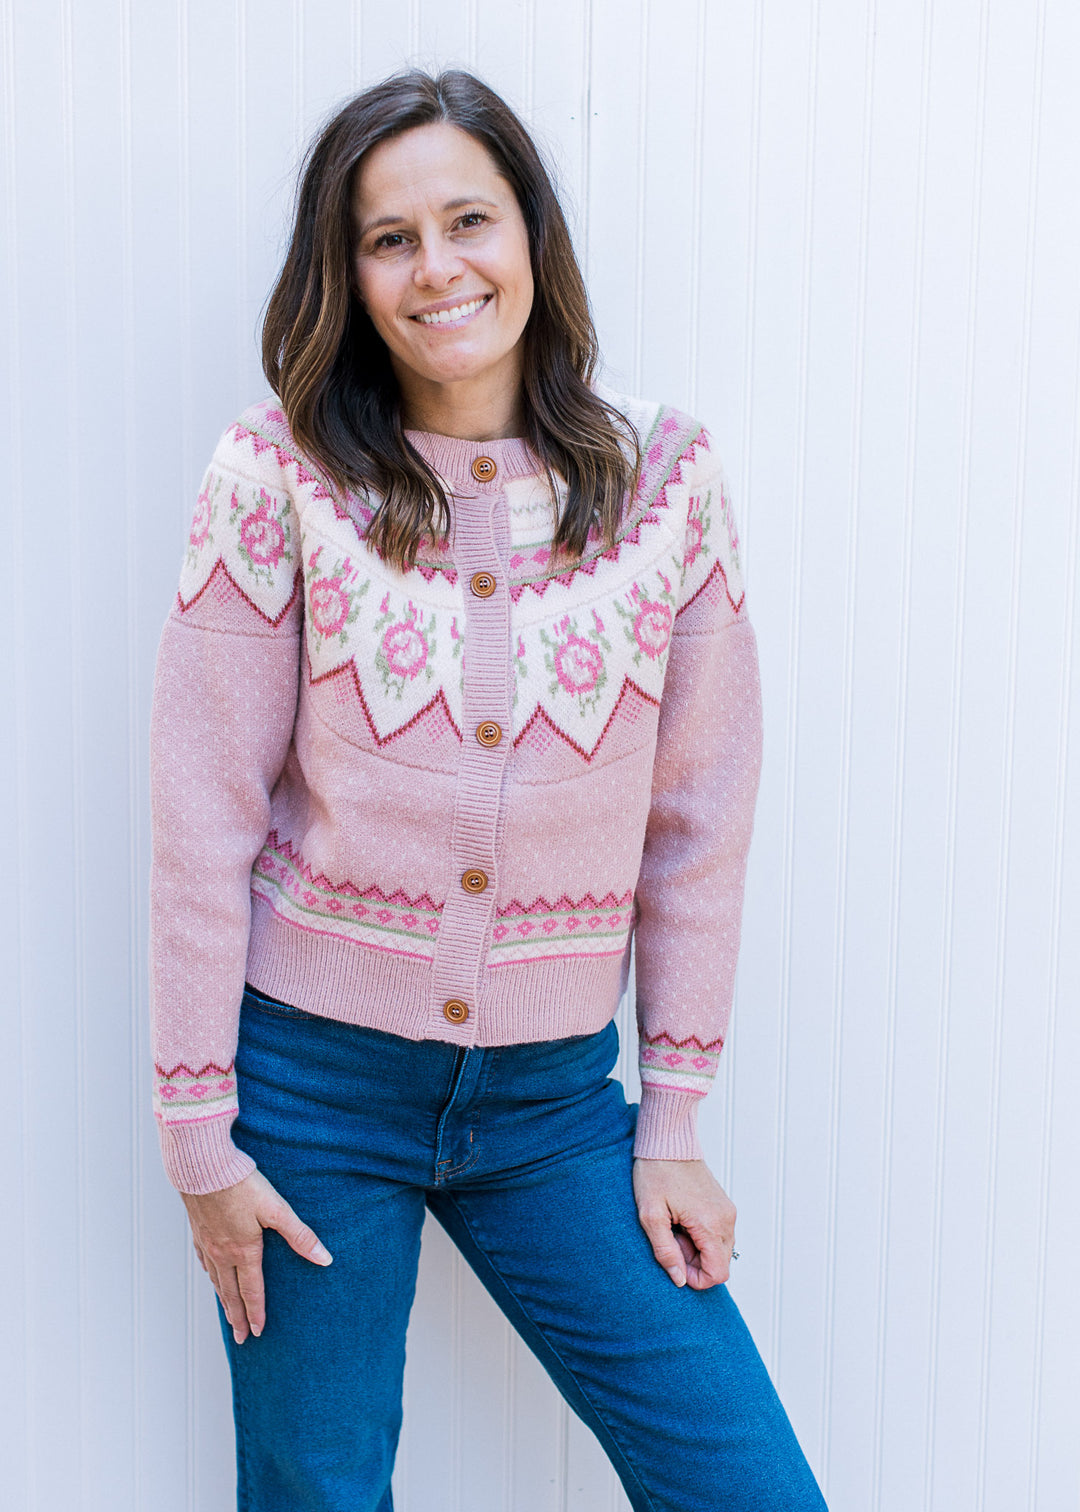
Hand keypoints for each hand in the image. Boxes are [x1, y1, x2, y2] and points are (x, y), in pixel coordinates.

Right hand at [181, 1169, 331, 1342]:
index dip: (257, 1313)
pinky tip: (212, 1274)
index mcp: (244, 1250)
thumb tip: (324, 1258)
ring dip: (223, 1300)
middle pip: (231, 1293)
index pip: (252, 1290)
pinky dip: (210, 1275)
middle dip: (237, 1317)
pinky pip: (204, 1261)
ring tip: (228, 1314)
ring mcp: (207, 1243)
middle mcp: (223, 1252)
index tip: (258, 1333)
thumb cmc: (241, 1184)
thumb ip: (300, 1235)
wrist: (202, 1166)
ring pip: (216, 1280)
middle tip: (240, 1338)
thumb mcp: (276, 1209)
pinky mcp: (198, 1230)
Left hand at [632, 1157, 735, 1289]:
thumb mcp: (651, 1215)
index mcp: (710, 1223)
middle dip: (695, 1263)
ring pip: (719, 1250)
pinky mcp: (723, 1205)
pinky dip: (701, 1236)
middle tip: (671, 1240)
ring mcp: (727, 1211)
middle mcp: (726, 1218)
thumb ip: (665, 1251)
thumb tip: (680, 1279)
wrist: (668, 1141)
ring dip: (697, 1249)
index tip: (674, 1262)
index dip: (695, 1278)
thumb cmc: (656, 1173)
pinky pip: (718, 1234)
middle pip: (720, 1264)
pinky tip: (682, 1220)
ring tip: (674, 1228)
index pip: (717, 1274)